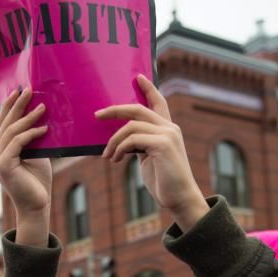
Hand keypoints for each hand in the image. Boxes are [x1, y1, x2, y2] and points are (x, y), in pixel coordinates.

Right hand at [0, 88, 52, 246]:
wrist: (36, 206)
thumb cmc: (37, 182)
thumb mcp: (35, 155)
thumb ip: (31, 140)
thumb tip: (40, 119)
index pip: (1, 124)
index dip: (8, 107)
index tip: (18, 92)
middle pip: (5, 124)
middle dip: (17, 105)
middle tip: (28, 90)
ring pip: (11, 131)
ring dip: (27, 117)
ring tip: (42, 107)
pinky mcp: (3, 165)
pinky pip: (17, 142)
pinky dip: (31, 133)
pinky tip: (44, 128)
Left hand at [96, 75, 207, 229]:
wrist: (180, 199)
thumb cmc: (164, 182)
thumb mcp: (148, 158)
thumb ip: (139, 144)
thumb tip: (120, 138)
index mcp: (167, 129)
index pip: (158, 102)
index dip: (148, 88)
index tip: (137, 77)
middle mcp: (170, 128)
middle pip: (138, 109)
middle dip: (115, 110)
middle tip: (97, 115)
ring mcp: (168, 134)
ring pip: (131, 126)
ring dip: (113, 141)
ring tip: (107, 156)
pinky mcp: (163, 144)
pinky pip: (132, 139)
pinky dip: (119, 148)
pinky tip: (114, 160)